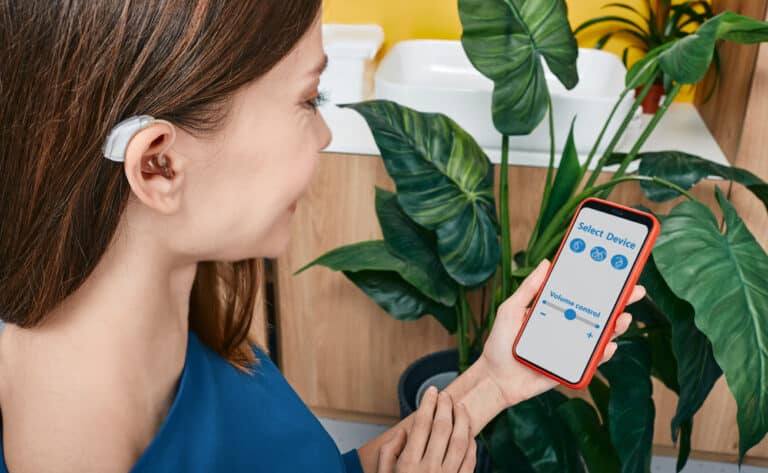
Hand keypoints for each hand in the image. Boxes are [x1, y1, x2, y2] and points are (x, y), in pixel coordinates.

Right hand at [376, 386, 476, 472]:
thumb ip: (389, 452)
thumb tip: (403, 431)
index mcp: (409, 464)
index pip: (421, 424)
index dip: (427, 404)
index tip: (431, 390)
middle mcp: (430, 469)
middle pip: (442, 428)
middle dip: (445, 406)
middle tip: (446, 395)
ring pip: (462, 441)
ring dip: (463, 420)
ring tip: (460, 407)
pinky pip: (471, 460)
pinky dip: (472, 443)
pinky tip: (469, 433)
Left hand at [480, 258, 645, 405]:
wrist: (495, 378)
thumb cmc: (501, 343)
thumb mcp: (511, 309)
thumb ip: (529, 289)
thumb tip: (547, 264)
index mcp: (554, 310)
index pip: (581, 294)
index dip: (598, 283)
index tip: (616, 270)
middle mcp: (567, 326)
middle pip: (598, 312)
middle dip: (619, 301)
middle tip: (634, 290)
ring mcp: (572, 346)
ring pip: (601, 335)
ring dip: (616, 326)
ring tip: (623, 316)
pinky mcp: (572, 366)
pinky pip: (592, 360)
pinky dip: (603, 353)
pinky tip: (609, 344)